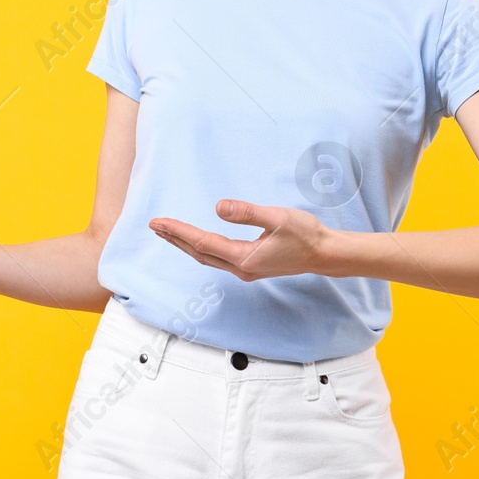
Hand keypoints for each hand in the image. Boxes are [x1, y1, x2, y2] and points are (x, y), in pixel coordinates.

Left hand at [149, 201, 332, 281]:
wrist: (324, 254)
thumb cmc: (305, 234)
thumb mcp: (278, 217)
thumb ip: (247, 213)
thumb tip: (218, 208)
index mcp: (245, 257)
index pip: (202, 243)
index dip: (178, 232)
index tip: (159, 222)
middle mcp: (241, 268)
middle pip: (198, 254)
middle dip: (174, 239)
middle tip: (153, 226)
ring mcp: (245, 270)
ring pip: (206, 258)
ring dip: (185, 244)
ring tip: (167, 232)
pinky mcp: (250, 266)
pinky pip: (216, 258)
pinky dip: (200, 248)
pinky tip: (195, 241)